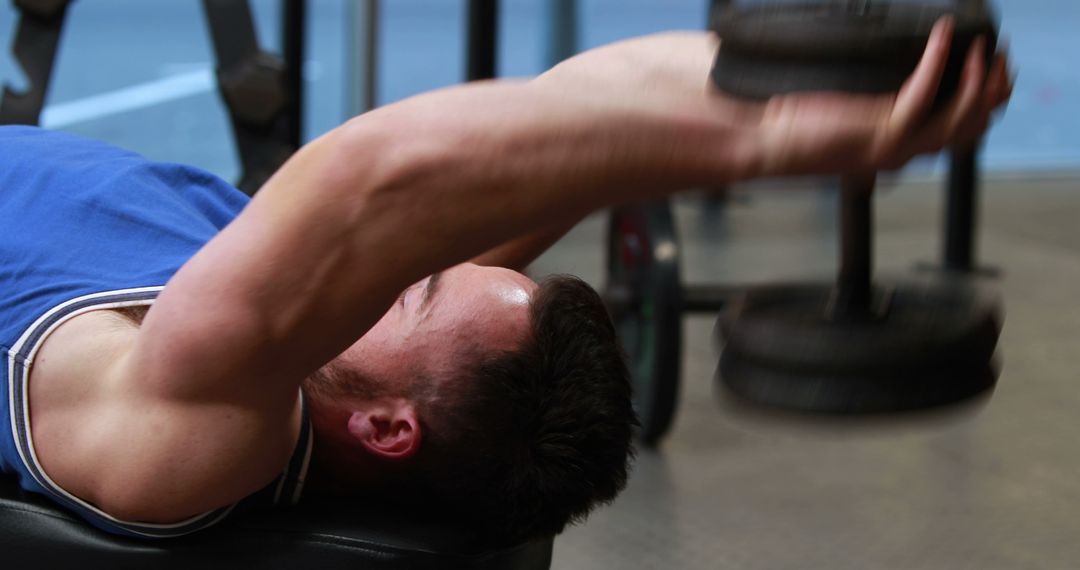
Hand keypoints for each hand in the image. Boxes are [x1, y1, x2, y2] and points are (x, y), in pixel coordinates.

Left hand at [533, 19, 1012, 181]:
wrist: (581, 135)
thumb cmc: (615, 109)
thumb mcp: (689, 73)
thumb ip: (721, 70)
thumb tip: (711, 57)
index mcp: (778, 139)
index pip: (866, 136)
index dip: (916, 112)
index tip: (946, 74)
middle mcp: (797, 153)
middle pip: (908, 147)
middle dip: (960, 112)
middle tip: (991, 72)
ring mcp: (797, 151)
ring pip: (915, 142)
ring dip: (963, 100)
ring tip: (985, 57)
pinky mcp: (790, 140)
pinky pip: (888, 122)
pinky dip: (931, 83)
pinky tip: (946, 42)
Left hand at [751, 17, 1013, 175]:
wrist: (766, 143)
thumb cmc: (795, 126)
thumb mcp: (846, 112)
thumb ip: (875, 103)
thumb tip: (889, 73)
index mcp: (898, 149)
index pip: (960, 133)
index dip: (985, 103)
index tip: (993, 70)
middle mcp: (903, 152)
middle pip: (972, 127)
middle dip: (993, 91)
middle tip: (1000, 57)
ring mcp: (895, 145)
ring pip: (961, 116)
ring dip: (978, 78)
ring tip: (981, 46)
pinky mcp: (881, 130)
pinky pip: (924, 90)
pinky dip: (938, 58)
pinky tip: (942, 34)